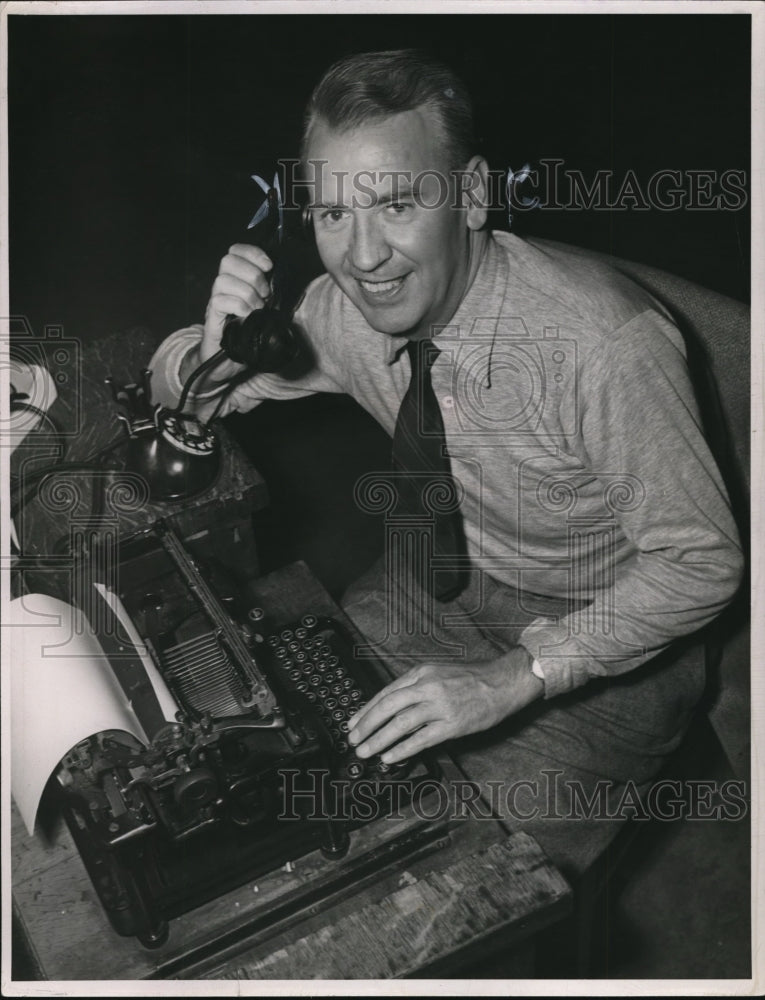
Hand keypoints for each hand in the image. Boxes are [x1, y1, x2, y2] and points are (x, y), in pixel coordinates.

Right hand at [199, 243, 273, 368]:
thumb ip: (271, 296)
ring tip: (257, 309)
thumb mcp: (264, 310)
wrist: (226, 361)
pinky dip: (238, 306)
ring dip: (247, 293)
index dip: (252, 252)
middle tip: (265, 294)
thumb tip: (287, 286)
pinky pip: (220, 301)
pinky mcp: (212, 317)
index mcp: (236, 280)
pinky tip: (248, 316)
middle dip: (252, 274)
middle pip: (228, 260)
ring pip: (223, 280)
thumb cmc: (247, 334)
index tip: (269, 266)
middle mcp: (223, 286)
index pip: (236, 251)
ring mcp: (215, 300)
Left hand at [347, 647, 543, 763]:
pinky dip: (403, 749)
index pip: (386, 692)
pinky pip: (421, 739)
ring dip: (379, 740)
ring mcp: (440, 706)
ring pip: (400, 724)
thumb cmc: (472, 679)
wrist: (502, 683)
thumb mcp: (439, 673)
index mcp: (422, 673)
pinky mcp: (452, 724)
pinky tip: (391, 757)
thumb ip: (416, 688)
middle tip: (353, 739)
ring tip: (366, 751)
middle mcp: (427, 687)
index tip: (353, 723)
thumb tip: (393, 708)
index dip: (366, 709)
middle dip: (366, 725)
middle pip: (388, 706)